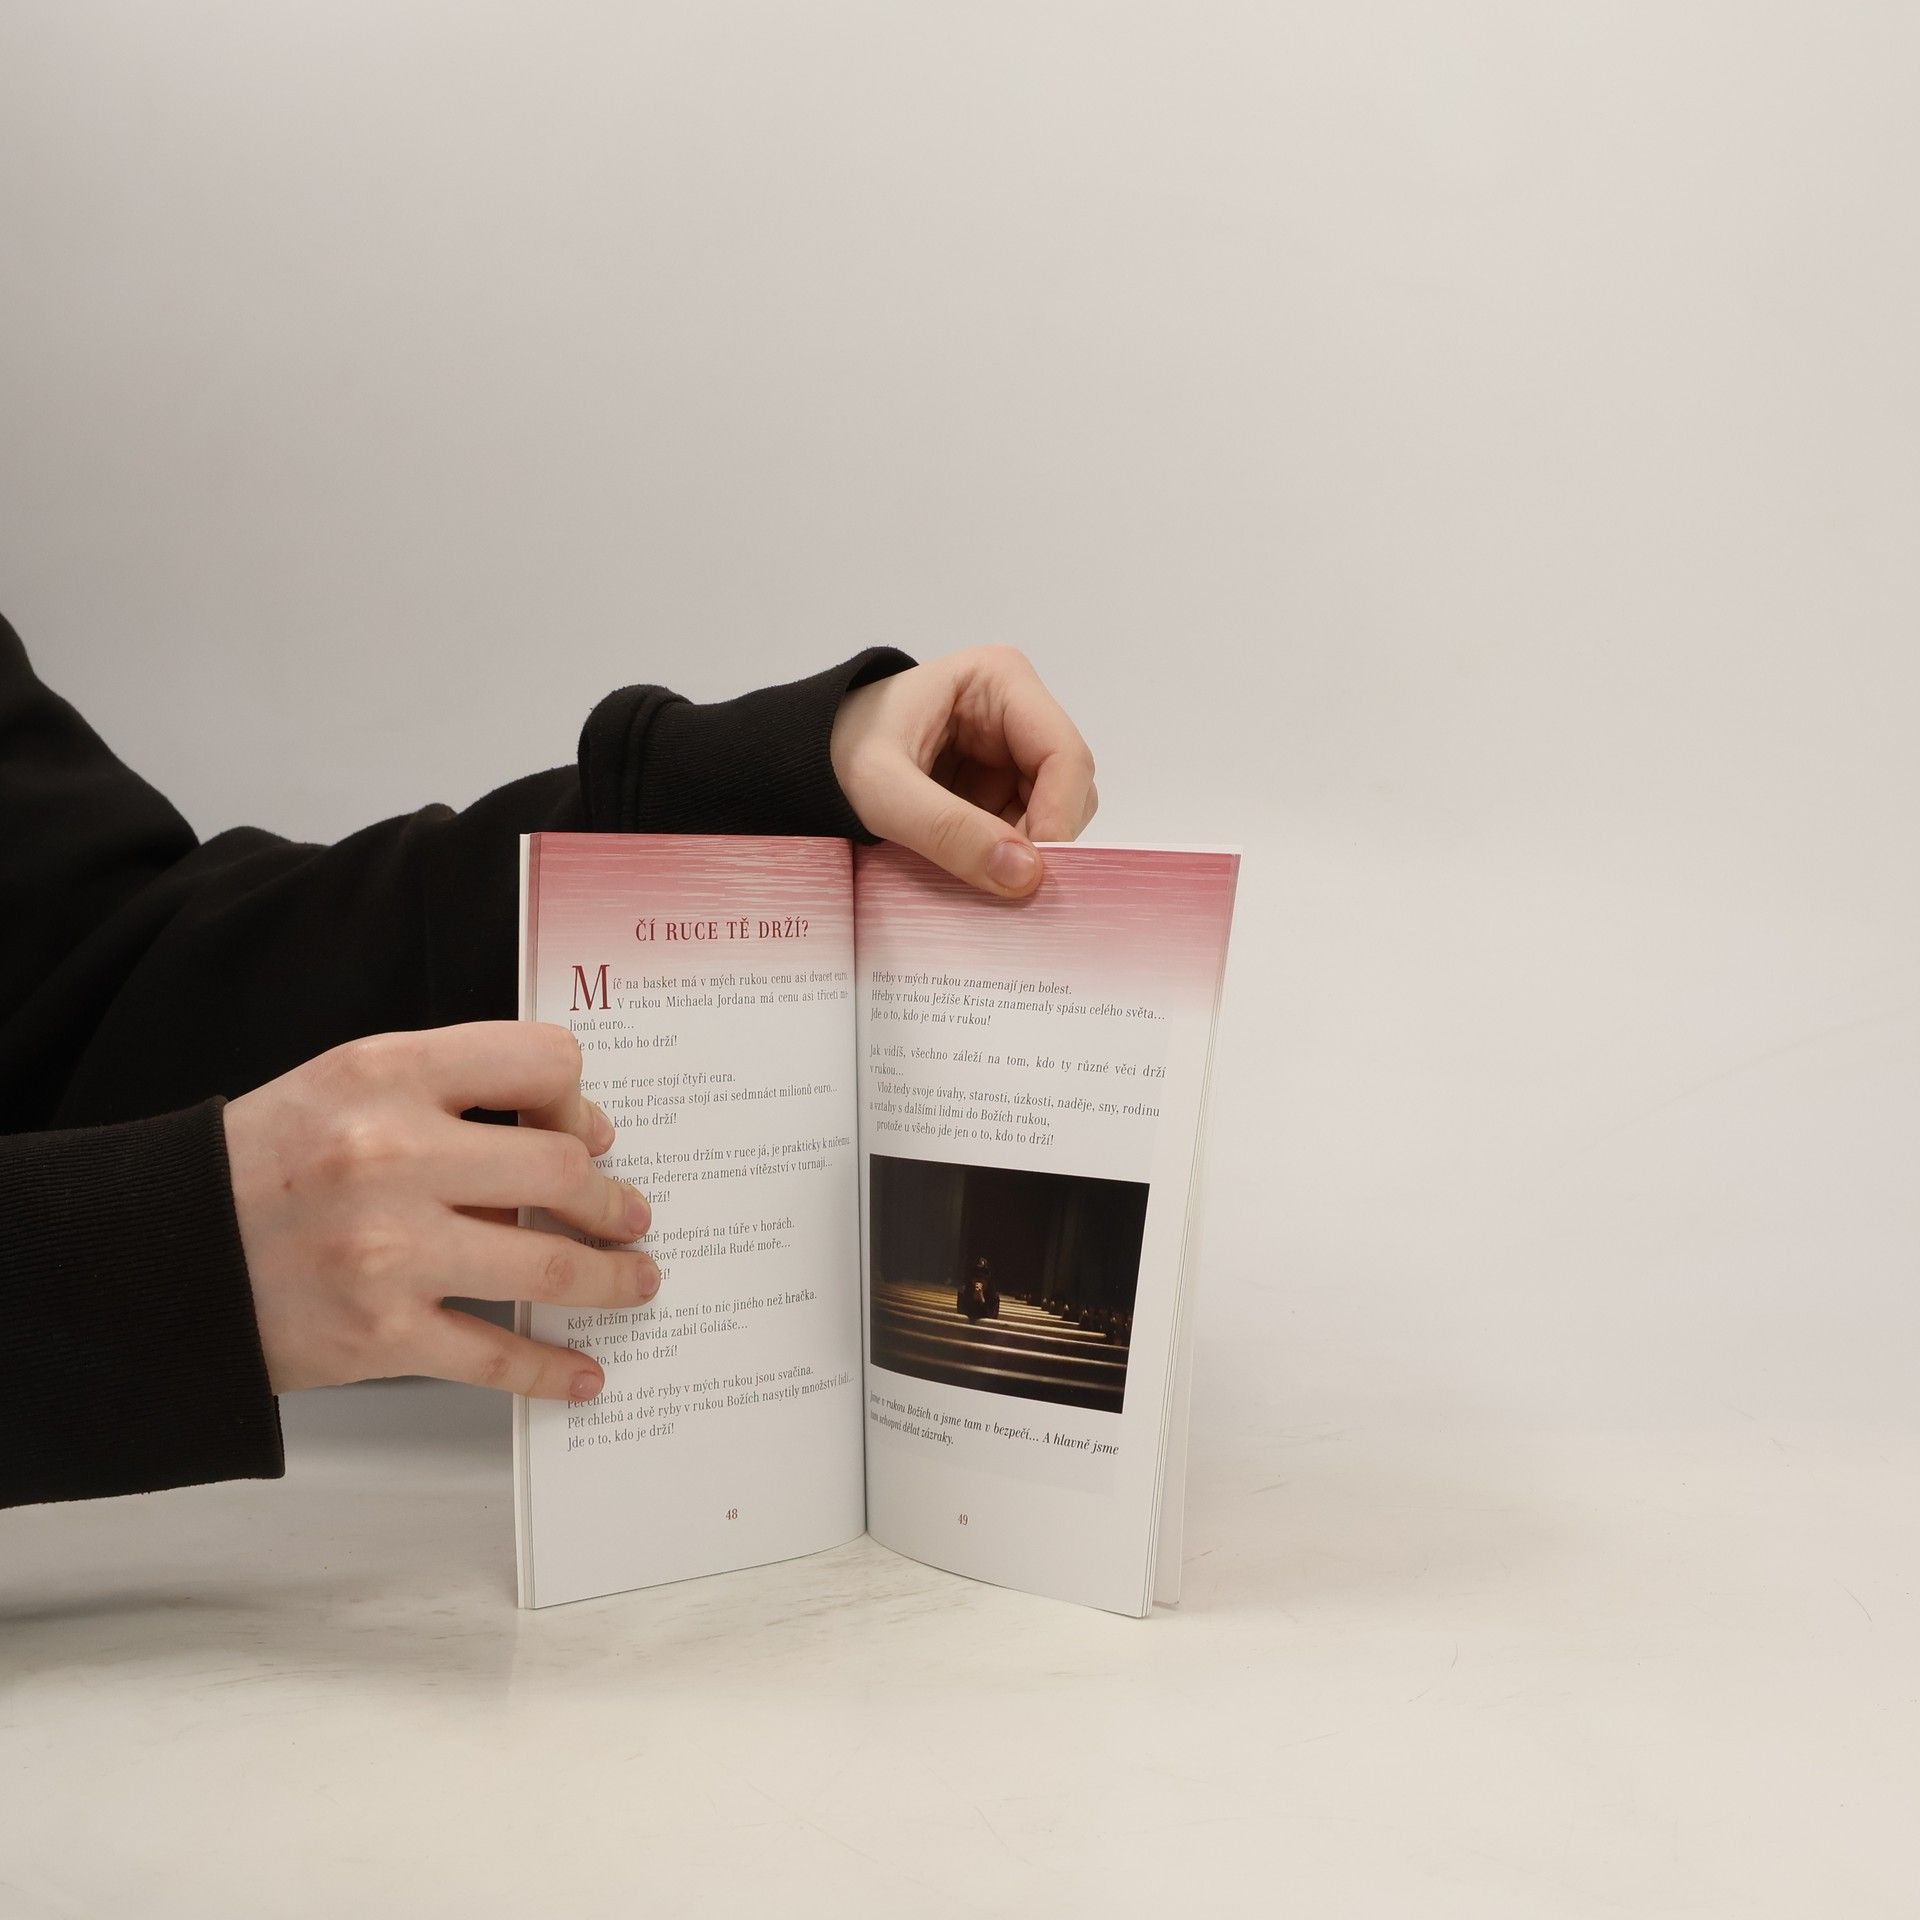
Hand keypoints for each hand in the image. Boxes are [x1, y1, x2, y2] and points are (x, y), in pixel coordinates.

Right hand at [223, 1022, 654, 1401]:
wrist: (157, 1254)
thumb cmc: (267, 1162)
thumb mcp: (350, 1085)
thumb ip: (454, 1090)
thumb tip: (577, 1136)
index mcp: (389, 1074)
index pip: (543, 1060)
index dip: (578, 1099)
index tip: (585, 1133)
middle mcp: (392, 1155)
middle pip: (562, 1167)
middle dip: (613, 1200)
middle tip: (630, 1217)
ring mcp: (389, 1250)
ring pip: (549, 1264)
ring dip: (611, 1279)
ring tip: (635, 1281)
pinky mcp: (379, 1335)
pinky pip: (496, 1356)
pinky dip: (551, 1371)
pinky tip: (582, 1374)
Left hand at [830, 646, 1097, 895]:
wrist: (799, 761)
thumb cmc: (833, 755)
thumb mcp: (883, 792)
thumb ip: (948, 830)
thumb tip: (1027, 875)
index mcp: (1000, 680)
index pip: (1065, 754)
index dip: (1059, 817)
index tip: (1033, 873)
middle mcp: (1018, 710)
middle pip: (1069, 787)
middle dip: (1042, 839)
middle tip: (1000, 883)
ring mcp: (1011, 749)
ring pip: (1054, 813)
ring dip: (1025, 852)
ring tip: (977, 874)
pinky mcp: (998, 784)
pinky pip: (1025, 829)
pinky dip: (1007, 857)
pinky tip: (972, 868)